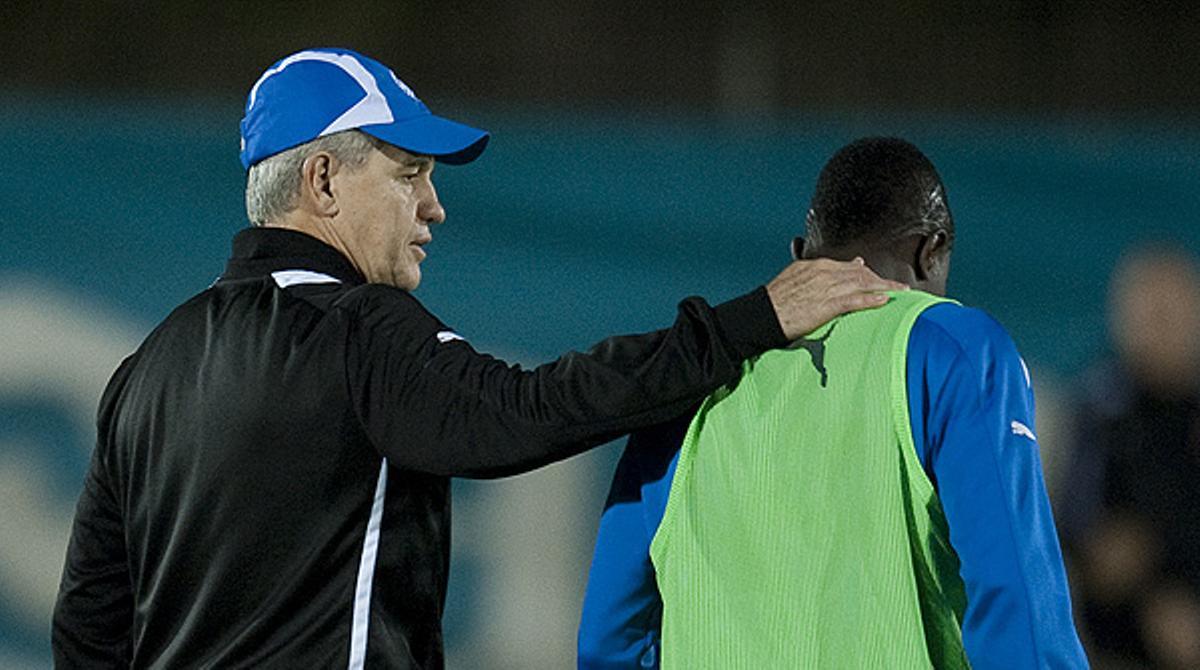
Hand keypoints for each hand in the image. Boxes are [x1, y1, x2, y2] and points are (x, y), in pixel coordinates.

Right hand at [766, 257, 906, 339]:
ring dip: (884, 287)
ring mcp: (827, 286)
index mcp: (815, 266)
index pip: (848, 266)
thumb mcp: (794, 280)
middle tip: (898, 285)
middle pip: (860, 273)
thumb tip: (823, 280)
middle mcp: (824, 272)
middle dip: (880, 279)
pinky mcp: (827, 303)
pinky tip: (884, 300)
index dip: (866, 272)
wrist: (761, 315)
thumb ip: (813, 276)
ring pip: (862, 283)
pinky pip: (855, 299)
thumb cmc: (775, 302)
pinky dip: (871, 299)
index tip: (877, 277)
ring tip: (900, 292)